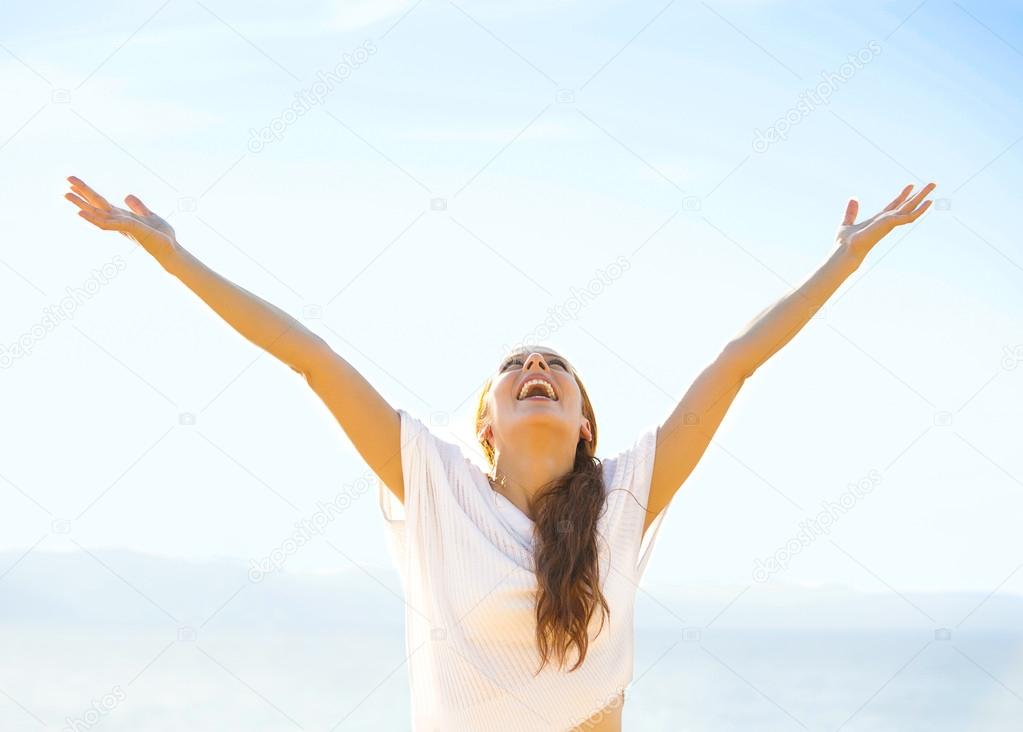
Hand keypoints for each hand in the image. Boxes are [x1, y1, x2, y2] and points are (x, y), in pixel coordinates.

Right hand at [64, 176, 178, 259]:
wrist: (171, 249)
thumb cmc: (161, 236)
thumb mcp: (150, 216)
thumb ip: (138, 207)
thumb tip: (127, 196)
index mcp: (122, 216)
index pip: (102, 202)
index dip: (88, 192)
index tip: (73, 182)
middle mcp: (118, 220)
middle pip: (96, 204)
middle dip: (81, 193)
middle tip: (67, 179)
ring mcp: (121, 225)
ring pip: (97, 213)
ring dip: (82, 204)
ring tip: (66, 194)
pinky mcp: (129, 229)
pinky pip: (108, 223)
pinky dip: (94, 218)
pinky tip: (81, 213)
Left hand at [837, 182, 935, 261]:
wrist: (845, 250)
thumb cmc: (845, 243)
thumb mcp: (848, 223)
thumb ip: (852, 211)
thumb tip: (853, 198)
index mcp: (879, 220)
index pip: (894, 206)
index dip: (902, 196)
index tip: (910, 186)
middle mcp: (887, 221)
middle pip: (906, 205)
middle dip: (918, 195)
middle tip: (931, 184)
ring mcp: (890, 222)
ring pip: (911, 207)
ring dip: (922, 197)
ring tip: (933, 185)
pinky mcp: (891, 223)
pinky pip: (909, 215)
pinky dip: (920, 209)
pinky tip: (928, 202)